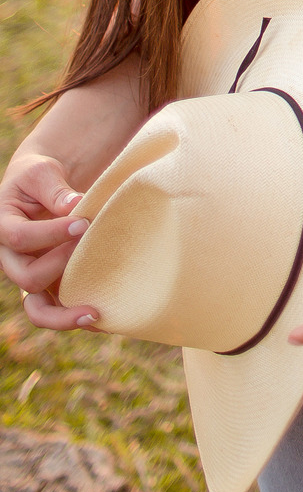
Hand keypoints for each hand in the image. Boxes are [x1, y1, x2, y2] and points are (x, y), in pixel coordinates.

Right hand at [0, 153, 98, 330]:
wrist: (41, 187)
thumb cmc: (39, 177)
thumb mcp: (42, 173)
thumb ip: (54, 189)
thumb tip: (74, 206)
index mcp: (3, 228)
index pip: (20, 238)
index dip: (51, 234)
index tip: (83, 223)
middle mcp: (13, 259)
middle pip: (27, 278)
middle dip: (60, 265)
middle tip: (90, 245)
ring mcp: (32, 275)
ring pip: (37, 309)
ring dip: (65, 312)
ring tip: (95, 312)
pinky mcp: (50, 284)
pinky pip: (57, 310)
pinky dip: (75, 318)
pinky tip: (103, 319)